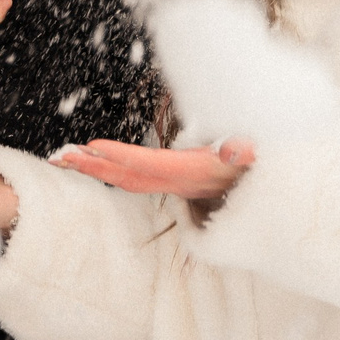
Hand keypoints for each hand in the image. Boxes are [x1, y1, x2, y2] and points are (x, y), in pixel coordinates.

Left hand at [53, 138, 255, 203]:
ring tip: (66, 157)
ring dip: (97, 167)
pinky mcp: (181, 180)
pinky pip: (141, 175)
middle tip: (59, 157)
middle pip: (131, 177)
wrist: (280, 192)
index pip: (151, 165)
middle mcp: (183, 180)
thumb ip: (245, 154)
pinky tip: (95, 159)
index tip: (92, 147)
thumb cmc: (267, 167)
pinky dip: (115, 166)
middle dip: (94, 167)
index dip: (122, 157)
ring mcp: (180, 182)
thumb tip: (235, 152)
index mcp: (195, 172)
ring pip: (132, 178)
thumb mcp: (257, 157)